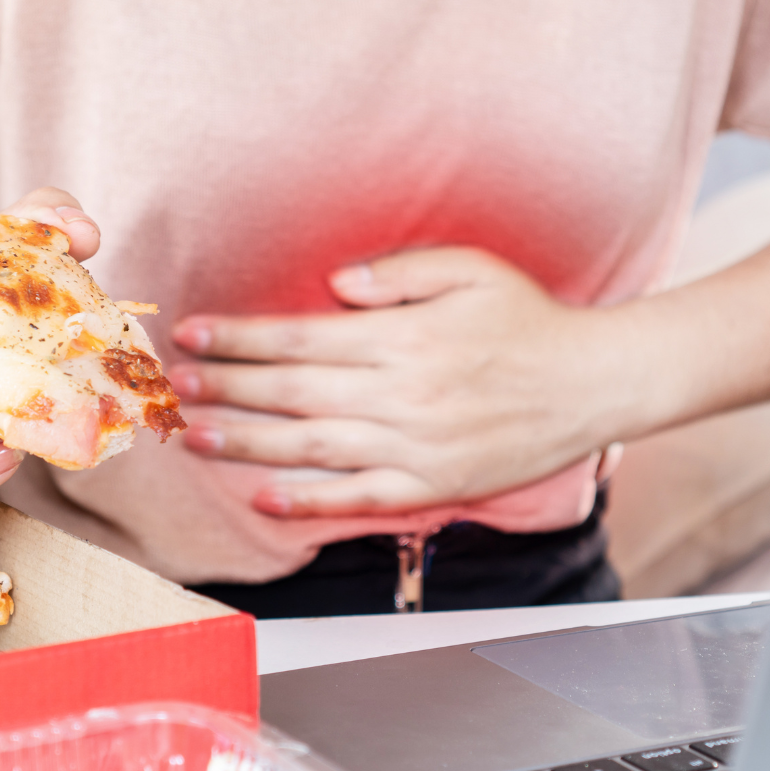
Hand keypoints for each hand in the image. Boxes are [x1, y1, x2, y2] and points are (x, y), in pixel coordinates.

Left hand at [171, 247, 629, 518]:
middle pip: (292, 392)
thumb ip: (399, 272)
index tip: (195, 333)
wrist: (593, 383)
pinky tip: (263, 498)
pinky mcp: (434, 485)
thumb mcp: (471, 269)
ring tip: (196, 436)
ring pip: (312, 448)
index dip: (240, 338)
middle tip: (176, 384)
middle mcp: (401, 394)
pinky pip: (360, 497)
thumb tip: (336, 285)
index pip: (300, 337)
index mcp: (403, 338)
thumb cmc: (529, 319)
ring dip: (247, 444)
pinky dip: (309, 501)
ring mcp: (415, 446)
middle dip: (227, 387)